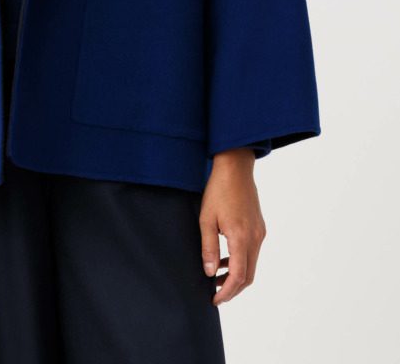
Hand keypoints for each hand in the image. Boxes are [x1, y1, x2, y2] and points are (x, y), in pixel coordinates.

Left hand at [199, 148, 266, 304]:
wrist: (236, 168)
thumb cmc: (218, 190)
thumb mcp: (206, 219)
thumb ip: (208, 247)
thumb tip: (210, 272)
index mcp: (241, 237)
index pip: (239, 276)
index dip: (227, 292)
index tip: (215, 299)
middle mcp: (255, 238)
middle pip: (249, 275)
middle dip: (233, 289)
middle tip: (216, 295)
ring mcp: (260, 232)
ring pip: (252, 265)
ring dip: (237, 276)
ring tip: (217, 279)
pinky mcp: (259, 227)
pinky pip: (252, 252)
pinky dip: (241, 262)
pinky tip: (225, 260)